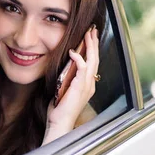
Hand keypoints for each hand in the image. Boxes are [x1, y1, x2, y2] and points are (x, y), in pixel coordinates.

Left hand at [42, 26, 98, 144]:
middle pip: (95, 59)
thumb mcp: (62, 91)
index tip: (89, 39)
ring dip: (90, 46)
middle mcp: (90, 85)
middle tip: (93, 30)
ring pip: (92, 61)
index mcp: (87, 86)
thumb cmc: (59, 111)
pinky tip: (73, 51)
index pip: (92, 64)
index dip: (92, 50)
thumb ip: (65, 80)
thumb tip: (62, 70)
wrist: (60, 124)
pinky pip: (82, 68)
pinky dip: (79, 58)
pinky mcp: (80, 87)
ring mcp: (87, 86)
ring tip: (89, 34)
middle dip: (94, 43)